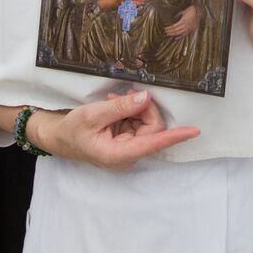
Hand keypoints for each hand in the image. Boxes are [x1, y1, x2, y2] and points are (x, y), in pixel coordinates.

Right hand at [33, 91, 198, 170]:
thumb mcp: (92, 114)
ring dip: (134, 109)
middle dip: (142, 108)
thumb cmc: (72, 130)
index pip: (152, 144)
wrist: (59, 138)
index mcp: (118, 155)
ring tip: (112, 102)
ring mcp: (129, 150)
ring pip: (147, 124)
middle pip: (152, 129)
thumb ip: (120, 107)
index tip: (193, 131)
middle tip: (123, 96)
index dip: (174, 136)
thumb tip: (145, 98)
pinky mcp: (129, 142)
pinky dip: (130, 112)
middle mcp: (128, 156)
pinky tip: (114, 106)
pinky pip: (140, 124)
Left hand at [164, 5, 198, 37]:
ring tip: (169, 35)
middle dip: (170, 32)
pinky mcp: (191, 30)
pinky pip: (184, 34)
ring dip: (173, 34)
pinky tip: (175, 38)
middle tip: (165, 32)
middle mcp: (186, 26)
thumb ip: (178, 15)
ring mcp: (189, 28)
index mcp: (184, 21)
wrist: (199, 11)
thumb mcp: (183, 11)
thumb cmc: (191, 9)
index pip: (174, 27)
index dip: (169, 28)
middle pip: (176, 31)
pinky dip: (180, 37)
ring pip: (180, 33)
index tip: (165, 29)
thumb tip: (173, 17)